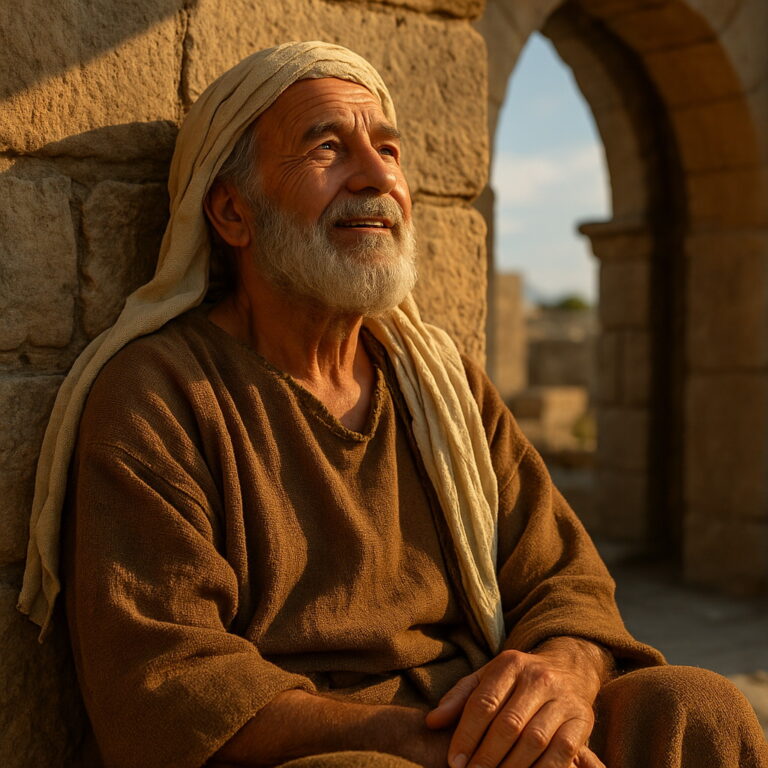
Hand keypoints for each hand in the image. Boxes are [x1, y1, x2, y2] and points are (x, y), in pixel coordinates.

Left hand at [424, 643, 606, 767]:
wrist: (569, 669)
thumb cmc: (517, 680)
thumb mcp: (487, 678)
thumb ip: (459, 698)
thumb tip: (432, 722)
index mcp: (510, 664)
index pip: (484, 702)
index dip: (467, 735)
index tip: (454, 762)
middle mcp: (539, 678)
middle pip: (509, 724)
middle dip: (487, 756)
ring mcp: (563, 699)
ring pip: (535, 741)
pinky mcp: (582, 720)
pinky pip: (562, 753)